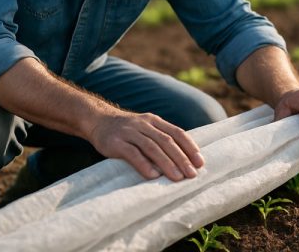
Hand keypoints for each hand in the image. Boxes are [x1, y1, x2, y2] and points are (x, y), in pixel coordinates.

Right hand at [87, 108, 204, 181]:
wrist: (98, 121)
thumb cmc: (127, 130)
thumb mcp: (146, 128)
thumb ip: (161, 138)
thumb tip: (184, 159)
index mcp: (154, 121)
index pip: (177, 133)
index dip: (190, 147)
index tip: (200, 162)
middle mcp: (144, 125)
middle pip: (167, 141)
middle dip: (181, 159)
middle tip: (192, 174)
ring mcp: (129, 132)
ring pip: (152, 147)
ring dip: (166, 163)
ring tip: (177, 178)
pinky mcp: (116, 142)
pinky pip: (132, 154)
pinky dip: (144, 165)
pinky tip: (153, 176)